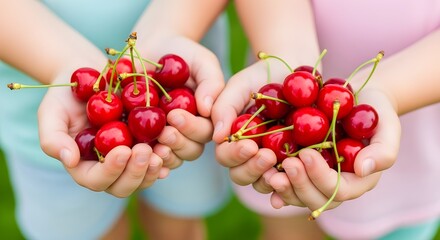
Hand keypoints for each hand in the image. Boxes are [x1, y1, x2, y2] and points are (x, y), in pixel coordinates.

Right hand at [38, 70, 167, 197]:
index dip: (110, 171)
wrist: (91, 77)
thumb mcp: (52, 112)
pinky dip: (166, 158)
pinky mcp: (146, 146)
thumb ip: (53, 138)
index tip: (122, 150)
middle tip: (144, 151)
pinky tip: (171, 148)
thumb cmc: (66, 96)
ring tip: (162, 150)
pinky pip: (158, 160)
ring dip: (152, 169)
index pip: (96, 180)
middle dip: (135, 173)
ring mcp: (129, 160)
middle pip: (123, 186)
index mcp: (84, 166)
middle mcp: (108, 169)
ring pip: (143, 177)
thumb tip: (69, 160)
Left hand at [138, 36, 224, 167]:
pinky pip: (147, 157)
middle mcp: (189, 132)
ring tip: (150, 146)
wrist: (150, 49)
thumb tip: (208, 110)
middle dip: (178, 144)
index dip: (192, 128)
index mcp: (205, 117)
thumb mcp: (201, 61)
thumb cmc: (181, 53)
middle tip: (164, 133)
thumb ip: (210, 82)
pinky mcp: (144, 139)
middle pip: (190, 150)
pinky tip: (136, 155)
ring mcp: (166, 138)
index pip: (204, 131)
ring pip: (171, 158)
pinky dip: (144, 160)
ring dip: (163, 155)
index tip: (175, 115)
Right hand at [212, 59, 290, 185]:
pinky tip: (298, 176)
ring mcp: (272, 161)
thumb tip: (216, 137)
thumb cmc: (263, 76)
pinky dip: (292, 184)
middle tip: (268, 156)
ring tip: (286, 166)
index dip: (234, 155)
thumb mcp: (241, 86)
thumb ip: (224, 107)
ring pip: (263, 183)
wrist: (297, 72)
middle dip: (252, 169)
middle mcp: (249, 153)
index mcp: (232, 138)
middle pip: (241, 175)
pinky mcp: (295, 163)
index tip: (249, 145)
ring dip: (271, 180)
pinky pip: (291, 181)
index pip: (225, 155)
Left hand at [265, 88, 400, 213]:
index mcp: (357, 180)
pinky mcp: (299, 168)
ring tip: (270, 173)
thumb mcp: (387, 124)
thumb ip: (384, 149)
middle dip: (299, 185)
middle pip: (315, 199)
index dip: (320, 177)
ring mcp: (315, 179)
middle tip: (287, 163)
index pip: (338, 190)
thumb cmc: (374, 110)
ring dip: (283, 188)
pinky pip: (285, 182)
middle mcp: (335, 185)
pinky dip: (273, 181)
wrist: (354, 98)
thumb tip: (363, 169)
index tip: (306, 154)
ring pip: (297, 196)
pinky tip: (263, 174)